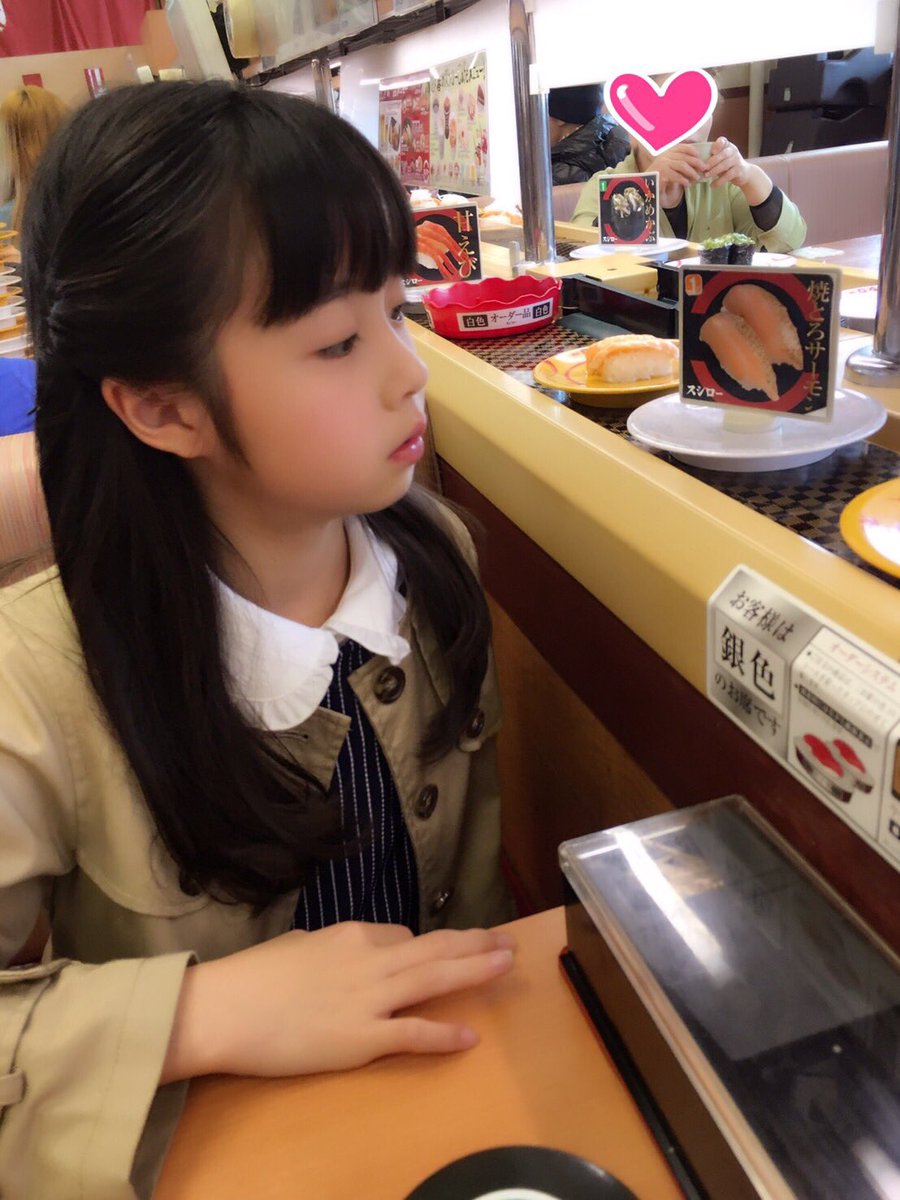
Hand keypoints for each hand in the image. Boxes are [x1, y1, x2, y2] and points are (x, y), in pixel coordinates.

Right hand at [161, 923, 514, 1082]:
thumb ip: (330, 949)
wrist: (226, 1007)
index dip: (427, 948)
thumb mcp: (298, 945)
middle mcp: (370, 960)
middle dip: (474, 944)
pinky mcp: (362, 1038)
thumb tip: (344, 954)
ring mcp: (370, 999)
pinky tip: (469, 1037)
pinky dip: (444, 1034)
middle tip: (507, 942)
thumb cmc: (252, 975)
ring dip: (475, 970)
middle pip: (434, 948)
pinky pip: (413, 1033)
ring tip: (506, 964)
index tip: (442, 953)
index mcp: (352, 935)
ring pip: (434, 978)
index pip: (403, 937)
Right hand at [640, 143, 705, 207]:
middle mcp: (665, 156)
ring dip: (692, 172)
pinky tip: (687, 184)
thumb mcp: (670, 166)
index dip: (692, 150)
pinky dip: (684, 180)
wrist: (645, 187)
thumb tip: (697, 162)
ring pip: (682, 165)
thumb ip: (680, 162)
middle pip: (684, 157)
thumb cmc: (660, 177)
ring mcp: (662, 164)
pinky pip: (676, 176)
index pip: (682, 147)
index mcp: (667, 152)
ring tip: (697, 178)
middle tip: (704, 168)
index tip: (699, 155)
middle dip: (696, 162)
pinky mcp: (661, 174)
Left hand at [704, 137, 749, 188]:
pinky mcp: (739, 170)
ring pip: (725, 165)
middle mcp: (733, 151)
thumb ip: (711, 158)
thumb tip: (695, 163)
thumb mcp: (721, 158)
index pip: (722, 141)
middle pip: (723, 154)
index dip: (717, 145)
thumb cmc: (727, 165)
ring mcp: (737, 160)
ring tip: (706, 176)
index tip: (711, 152)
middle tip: (704, 168)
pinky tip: (712, 185)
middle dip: (712, 161)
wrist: (743, 173)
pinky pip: (728, 176)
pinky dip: (719, 181)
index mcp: (727, 145)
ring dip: (714, 171)